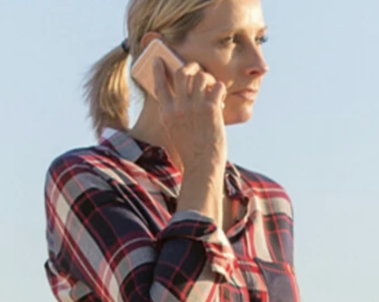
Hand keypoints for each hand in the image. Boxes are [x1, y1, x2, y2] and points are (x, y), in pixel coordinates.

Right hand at [152, 58, 227, 175]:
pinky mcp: (210, 109)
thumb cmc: (191, 151)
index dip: (158, 70)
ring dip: (209, 78)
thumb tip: (184, 93)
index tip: (158, 59)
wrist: (202, 166)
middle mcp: (178, 108)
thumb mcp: (174, 132)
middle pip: (181, 73)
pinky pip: (217, 86)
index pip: (159, 86)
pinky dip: (220, 89)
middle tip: (196, 67)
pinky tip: (221, 97)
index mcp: (167, 114)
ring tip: (212, 87)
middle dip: (190, 66)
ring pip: (201, 76)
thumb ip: (174, 114)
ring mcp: (194, 107)